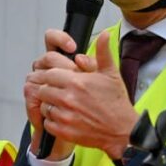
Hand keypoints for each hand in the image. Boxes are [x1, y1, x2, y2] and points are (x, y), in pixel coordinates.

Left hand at [33, 31, 139, 159]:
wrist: (122, 131)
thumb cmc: (116, 103)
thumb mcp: (111, 74)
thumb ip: (103, 53)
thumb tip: (104, 35)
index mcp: (77, 82)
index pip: (49, 74)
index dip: (51, 76)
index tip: (56, 79)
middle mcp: (68, 98)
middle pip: (43, 89)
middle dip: (48, 89)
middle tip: (59, 92)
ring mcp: (65, 116)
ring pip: (44, 106)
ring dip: (50, 105)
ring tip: (63, 105)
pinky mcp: (63, 131)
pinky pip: (47, 123)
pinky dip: (52, 121)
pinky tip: (65, 118)